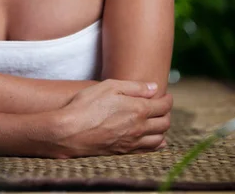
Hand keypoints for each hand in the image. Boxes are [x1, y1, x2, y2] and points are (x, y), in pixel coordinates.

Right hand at [52, 79, 172, 157]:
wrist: (70, 131)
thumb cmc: (87, 105)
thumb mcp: (109, 86)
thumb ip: (134, 87)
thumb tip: (154, 87)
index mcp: (138, 109)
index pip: (163, 106)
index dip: (168, 99)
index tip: (166, 95)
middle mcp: (139, 128)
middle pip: (164, 123)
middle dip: (167, 113)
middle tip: (162, 107)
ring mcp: (132, 142)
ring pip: (159, 139)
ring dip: (163, 129)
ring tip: (158, 121)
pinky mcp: (124, 151)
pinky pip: (148, 150)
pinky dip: (156, 144)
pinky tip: (154, 140)